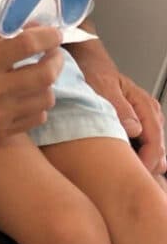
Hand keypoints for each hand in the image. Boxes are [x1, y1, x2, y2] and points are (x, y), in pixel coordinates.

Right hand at [0, 27, 62, 140]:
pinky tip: (27, 95)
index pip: (27, 46)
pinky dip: (37, 104)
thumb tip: (29, 32)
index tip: (54, 33)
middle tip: (53, 53)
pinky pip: (35, 118)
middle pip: (44, 74)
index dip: (47, 36)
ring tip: (39, 75)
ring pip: (45, 99)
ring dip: (47, 83)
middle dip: (55, 59)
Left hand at [69, 39, 166, 174]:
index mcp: (145, 105)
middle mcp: (148, 114)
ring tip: (129, 180)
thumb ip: (117, 105)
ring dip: (142, 164)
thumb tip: (134, 128)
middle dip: (148, 167)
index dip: (148, 160)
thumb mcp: (101, 84)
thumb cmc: (93, 70)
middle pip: (157, 149)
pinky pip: (140, 146)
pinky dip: (135, 157)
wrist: (85, 60)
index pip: (155, 140)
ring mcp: (142, 120)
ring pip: (151, 150)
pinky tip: (125, 168)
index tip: (137, 174)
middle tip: (133, 183)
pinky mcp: (133, 125)